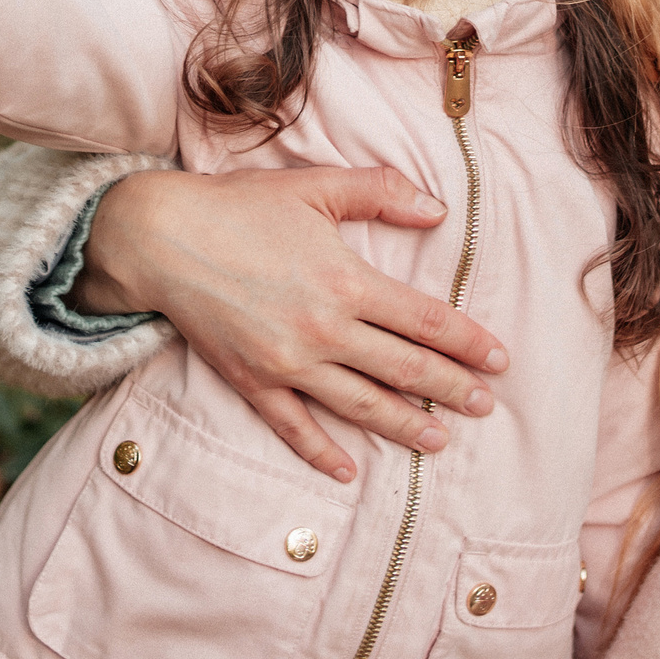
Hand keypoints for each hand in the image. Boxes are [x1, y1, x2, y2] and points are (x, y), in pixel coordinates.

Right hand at [75, 165, 510, 483]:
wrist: (160, 238)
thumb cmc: (240, 206)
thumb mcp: (316, 186)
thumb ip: (381, 193)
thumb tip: (437, 210)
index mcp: (346, 281)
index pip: (425, 321)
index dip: (467, 342)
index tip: (499, 360)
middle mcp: (323, 330)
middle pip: (403, 369)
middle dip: (451, 389)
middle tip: (485, 407)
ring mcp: (287, 363)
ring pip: (360, 405)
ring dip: (405, 425)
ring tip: (440, 439)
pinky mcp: (252, 383)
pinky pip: (294, 427)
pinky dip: (322, 452)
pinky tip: (348, 472)